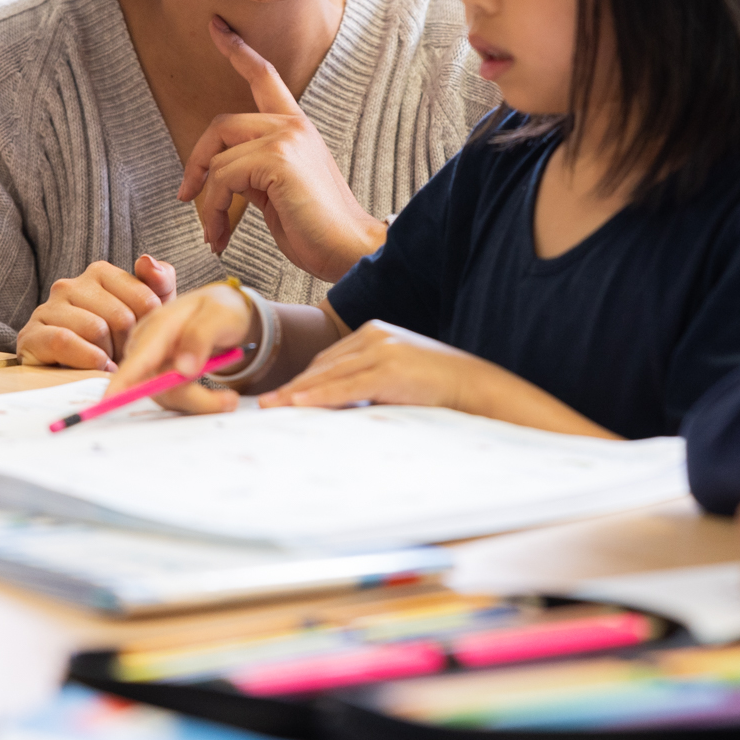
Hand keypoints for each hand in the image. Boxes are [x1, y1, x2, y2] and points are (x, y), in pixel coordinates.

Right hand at [16, 255, 176, 369]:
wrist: (76, 372)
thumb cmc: (118, 339)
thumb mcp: (148, 310)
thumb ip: (160, 281)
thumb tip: (145, 261)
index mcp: (99, 272)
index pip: (145, 299)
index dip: (151, 328)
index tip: (144, 340)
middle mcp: (70, 284)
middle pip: (121, 317)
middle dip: (129, 345)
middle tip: (126, 357)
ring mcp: (48, 308)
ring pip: (95, 329)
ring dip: (109, 356)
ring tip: (109, 363)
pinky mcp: (31, 335)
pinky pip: (64, 341)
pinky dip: (87, 359)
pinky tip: (96, 367)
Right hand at [105, 283, 256, 413]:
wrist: (224, 311)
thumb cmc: (221, 309)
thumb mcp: (220, 315)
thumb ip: (201, 336)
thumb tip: (183, 369)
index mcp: (160, 325)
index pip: (137, 357)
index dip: (123, 381)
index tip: (109, 401)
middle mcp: (149, 345)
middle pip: (155, 385)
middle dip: (193, 399)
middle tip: (230, 401)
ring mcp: (152, 362)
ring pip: (166, 396)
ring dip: (199, 402)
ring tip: (229, 398)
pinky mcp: (159, 376)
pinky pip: (174, 397)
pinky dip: (198, 401)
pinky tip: (220, 396)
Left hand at [179, 17, 384, 280]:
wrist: (350, 250)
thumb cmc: (316, 230)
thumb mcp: (279, 193)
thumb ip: (254, 172)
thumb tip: (219, 176)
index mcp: (297, 128)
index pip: (265, 77)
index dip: (238, 50)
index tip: (216, 26)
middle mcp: (293, 125)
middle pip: (221, 124)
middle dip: (196, 162)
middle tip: (187, 196)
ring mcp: (287, 138)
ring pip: (218, 157)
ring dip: (206, 200)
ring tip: (213, 232)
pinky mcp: (278, 158)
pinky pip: (223, 177)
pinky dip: (213, 210)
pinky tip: (221, 235)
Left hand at [258, 320, 490, 410]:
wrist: (475, 385)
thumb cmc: (437, 387)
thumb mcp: (397, 377)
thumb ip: (368, 381)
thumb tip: (338, 403)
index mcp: (374, 333)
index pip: (328, 359)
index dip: (301, 379)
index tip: (279, 395)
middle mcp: (374, 335)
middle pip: (322, 365)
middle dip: (292, 386)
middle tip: (264, 403)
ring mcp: (381, 350)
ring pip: (328, 375)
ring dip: (296, 393)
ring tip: (271, 407)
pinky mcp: (389, 370)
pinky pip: (345, 386)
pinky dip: (318, 397)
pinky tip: (298, 405)